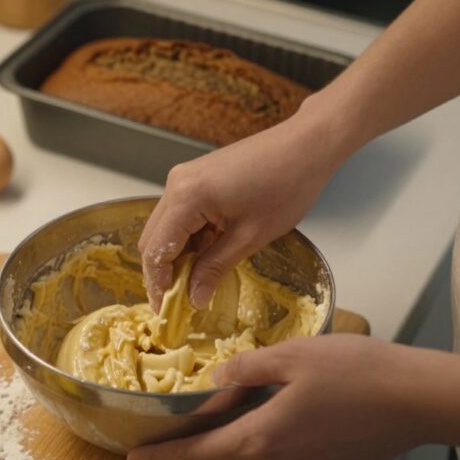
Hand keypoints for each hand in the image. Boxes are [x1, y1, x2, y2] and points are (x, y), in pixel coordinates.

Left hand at [126, 335, 424, 459]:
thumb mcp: (293, 355)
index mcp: (262, 437)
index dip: (162, 458)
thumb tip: (217, 381)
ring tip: (188, 457)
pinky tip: (244, 443)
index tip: (135, 456)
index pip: (197, 457)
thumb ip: (247, 368)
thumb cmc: (357, 372)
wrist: (416, 401)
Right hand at [138, 116, 340, 310]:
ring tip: (194, 285)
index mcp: (186, 197)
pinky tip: (205, 257)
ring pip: (165, 228)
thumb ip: (215, 268)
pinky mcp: (196, 178)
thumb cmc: (286, 186)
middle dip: (162, 274)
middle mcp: (176, 184)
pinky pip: (180, 215)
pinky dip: (187, 239)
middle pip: (153, 239)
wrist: (306, 146)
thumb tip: (193, 299)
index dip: (158, 285)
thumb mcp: (250, 237)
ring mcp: (185, 178)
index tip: (166, 313)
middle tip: (179, 304)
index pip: (156, 251)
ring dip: (176, 257)